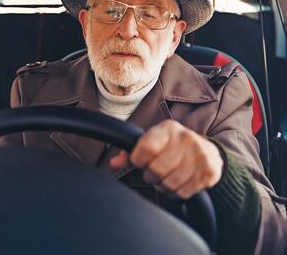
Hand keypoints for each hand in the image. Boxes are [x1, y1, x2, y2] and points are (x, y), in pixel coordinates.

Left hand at [109, 120, 223, 198]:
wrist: (207, 152)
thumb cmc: (172, 148)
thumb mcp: (152, 143)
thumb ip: (131, 153)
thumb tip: (113, 163)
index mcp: (168, 128)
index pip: (146, 148)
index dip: (138, 160)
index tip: (140, 162)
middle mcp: (185, 138)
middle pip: (156, 169)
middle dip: (150, 176)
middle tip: (153, 174)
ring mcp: (199, 155)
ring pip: (169, 183)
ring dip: (162, 186)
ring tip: (164, 179)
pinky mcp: (209, 172)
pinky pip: (183, 192)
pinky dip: (175, 193)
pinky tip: (177, 184)